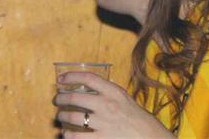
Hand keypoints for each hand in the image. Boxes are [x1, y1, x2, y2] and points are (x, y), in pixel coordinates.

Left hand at [53, 72, 173, 138]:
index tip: (61, 79)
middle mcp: (107, 105)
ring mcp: (103, 123)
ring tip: (60, 117)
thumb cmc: (138, 119)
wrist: (151, 138)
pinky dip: (67, 134)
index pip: (88, 78)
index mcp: (114, 92)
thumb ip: (109, 94)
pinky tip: (66, 133)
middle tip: (57, 100)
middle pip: (74, 97)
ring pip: (72, 116)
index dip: (71, 76)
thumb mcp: (125, 100)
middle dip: (61, 99)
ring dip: (62, 116)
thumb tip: (89, 90)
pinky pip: (76, 136)